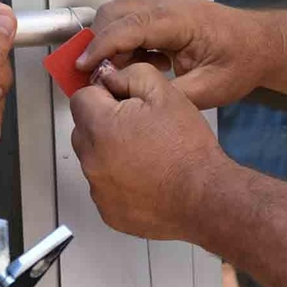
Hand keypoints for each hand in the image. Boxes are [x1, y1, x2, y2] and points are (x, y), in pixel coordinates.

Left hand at [70, 63, 229, 239]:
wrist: (204, 196)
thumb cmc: (187, 147)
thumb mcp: (165, 93)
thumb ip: (131, 75)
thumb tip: (111, 78)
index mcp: (101, 126)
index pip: (81, 98)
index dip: (104, 95)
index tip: (123, 101)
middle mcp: (92, 159)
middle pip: (83, 129)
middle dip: (103, 124)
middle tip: (139, 128)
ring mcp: (98, 189)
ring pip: (93, 159)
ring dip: (110, 153)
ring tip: (146, 155)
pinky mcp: (108, 210)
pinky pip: (104, 187)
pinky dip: (118, 180)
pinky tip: (145, 177)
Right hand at [75, 0, 272, 109]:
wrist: (261, 44)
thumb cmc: (241, 62)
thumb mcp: (209, 90)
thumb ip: (169, 94)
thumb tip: (132, 99)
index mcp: (179, 20)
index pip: (127, 27)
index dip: (100, 47)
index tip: (82, 68)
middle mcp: (166, 4)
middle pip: (113, 13)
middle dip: (97, 43)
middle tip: (96, 76)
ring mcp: (163, 3)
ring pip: (117, 14)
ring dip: (109, 42)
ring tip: (119, 74)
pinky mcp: (162, 10)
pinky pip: (129, 20)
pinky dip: (123, 41)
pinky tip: (140, 64)